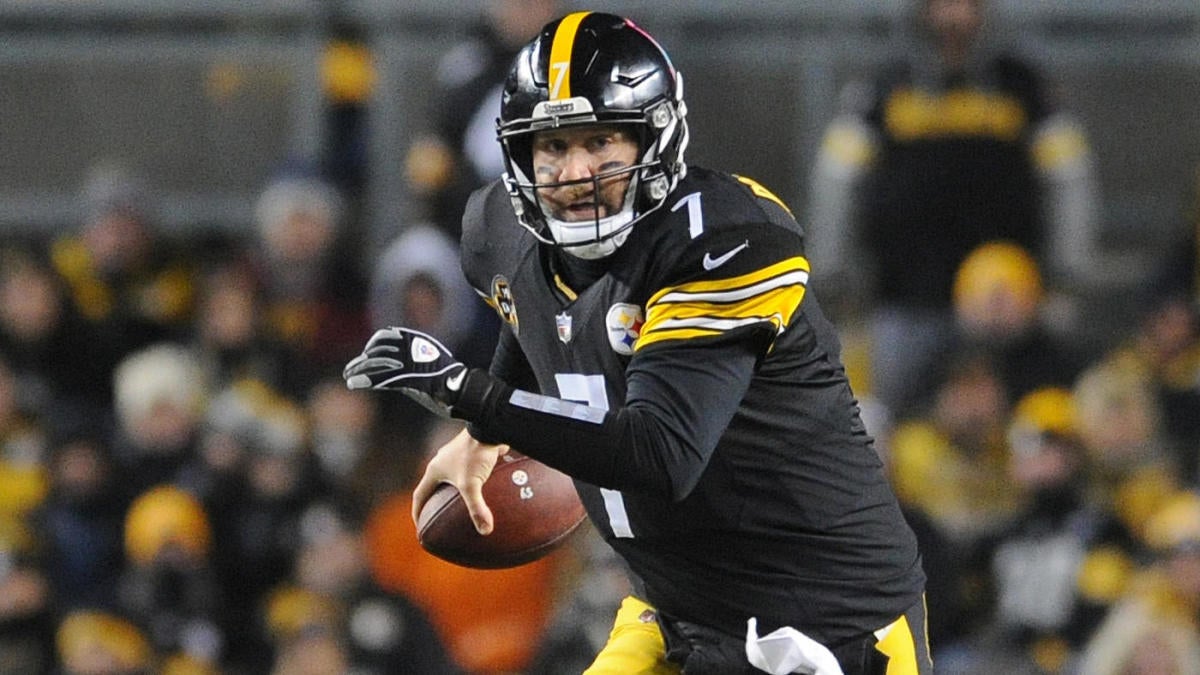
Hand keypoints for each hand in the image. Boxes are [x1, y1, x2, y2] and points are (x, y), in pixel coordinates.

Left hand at [343, 327, 466, 416]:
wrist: (463, 390)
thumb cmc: (450, 380)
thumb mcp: (431, 362)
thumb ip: (414, 359)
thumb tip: (397, 365)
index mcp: (416, 341)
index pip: (385, 335)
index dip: (372, 346)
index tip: (365, 357)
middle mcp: (411, 348)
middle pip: (377, 350)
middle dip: (361, 360)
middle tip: (350, 370)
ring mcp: (410, 363)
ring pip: (375, 363)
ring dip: (358, 370)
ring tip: (348, 378)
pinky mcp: (408, 379)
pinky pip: (381, 378)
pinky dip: (365, 380)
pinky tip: (354, 384)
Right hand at [412, 428, 509, 534]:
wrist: (488, 427)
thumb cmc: (474, 453)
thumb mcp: (472, 484)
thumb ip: (477, 508)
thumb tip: (485, 531)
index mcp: (434, 470)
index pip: (419, 495)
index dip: (417, 512)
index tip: (420, 525)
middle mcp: (442, 461)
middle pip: (433, 486)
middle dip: (435, 502)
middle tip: (438, 518)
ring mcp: (456, 455)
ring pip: (452, 478)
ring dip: (453, 492)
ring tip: (461, 506)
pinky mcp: (471, 452)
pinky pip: (468, 472)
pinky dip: (472, 483)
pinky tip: (484, 492)